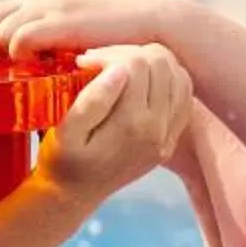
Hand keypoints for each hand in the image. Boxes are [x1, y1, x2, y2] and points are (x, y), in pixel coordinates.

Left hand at [0, 0, 174, 57]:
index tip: (2, 64)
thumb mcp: (73, 29)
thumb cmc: (115, 35)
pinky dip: (23, 58)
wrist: (153, 21)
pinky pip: (17, 40)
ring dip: (7, 55)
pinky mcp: (58, 20)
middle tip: (17, 69)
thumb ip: (48, 37)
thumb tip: (22, 61)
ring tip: (34, 69)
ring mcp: (46, 3)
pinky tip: (44, 68)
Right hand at [38, 44, 190, 198]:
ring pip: (178, 74)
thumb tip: (120, 70)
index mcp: (131, 126)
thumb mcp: (64, 132)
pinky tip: (141, 82)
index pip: (137, 64)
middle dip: (130, 52)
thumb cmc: (62, 161)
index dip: (109, 53)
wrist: (76, 194)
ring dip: (150, 63)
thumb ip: (92, 100)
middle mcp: (159, 130)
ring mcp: (169, 135)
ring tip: (121, 69)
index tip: (84, 62)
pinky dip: (166, 78)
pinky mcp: (172, 136)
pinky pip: (183, 93)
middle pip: (162, 63)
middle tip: (101, 62)